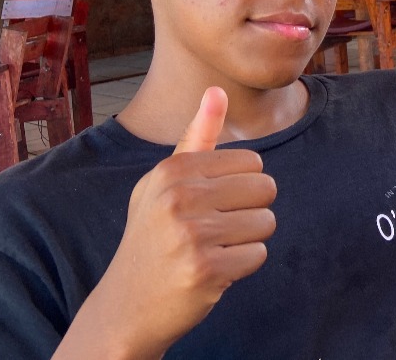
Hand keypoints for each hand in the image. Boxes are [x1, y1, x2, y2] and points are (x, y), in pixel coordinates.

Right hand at [84, 88, 277, 355]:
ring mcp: (191, 233)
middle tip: (212, 232)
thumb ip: (197, 137)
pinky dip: (242, 267)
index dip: (240, 188)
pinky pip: (259, 255)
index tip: (208, 207)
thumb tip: (217, 90)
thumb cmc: (154, 235)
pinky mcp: (206, 268)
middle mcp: (179, 197)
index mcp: (173, 170)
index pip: (253, 162)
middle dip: (249, 213)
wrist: (128, 305)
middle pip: (265, 188)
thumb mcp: (165, 183)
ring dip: (247, 241)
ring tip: (211, 250)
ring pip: (267, 222)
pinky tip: (212, 272)